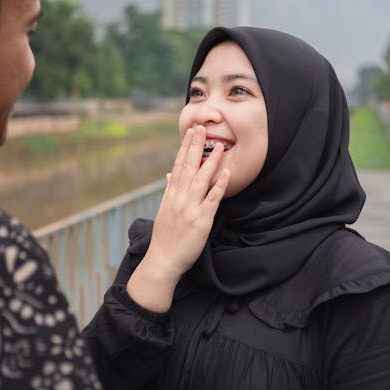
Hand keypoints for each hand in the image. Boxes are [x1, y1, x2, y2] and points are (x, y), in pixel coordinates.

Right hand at [127, 126, 229, 310]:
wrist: (162, 261)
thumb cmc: (165, 238)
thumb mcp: (164, 211)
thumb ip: (169, 191)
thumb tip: (170, 174)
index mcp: (171, 195)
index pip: (178, 166)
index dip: (185, 147)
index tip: (191, 132)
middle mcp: (179, 198)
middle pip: (188, 167)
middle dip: (196, 147)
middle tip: (202, 128)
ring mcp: (190, 209)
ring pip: (201, 180)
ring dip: (211, 161)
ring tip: (220, 146)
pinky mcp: (201, 221)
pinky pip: (212, 200)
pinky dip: (220, 186)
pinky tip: (226, 174)